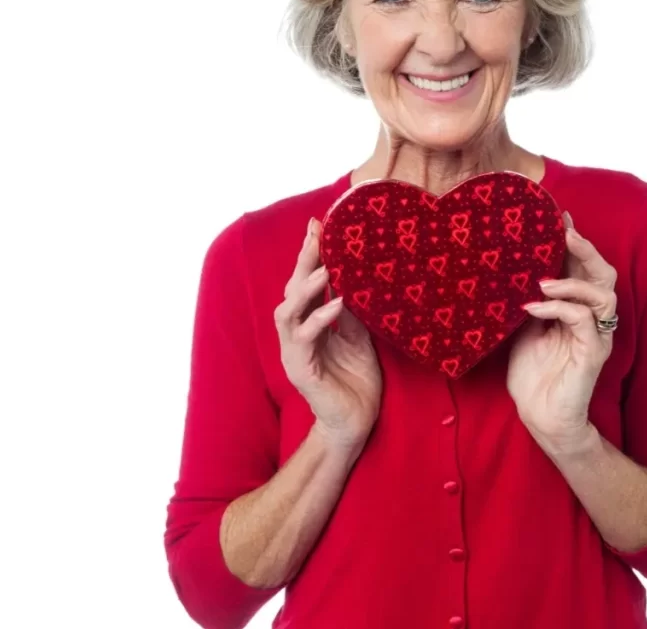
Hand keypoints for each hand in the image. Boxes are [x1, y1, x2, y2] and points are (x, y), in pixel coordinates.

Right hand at [275, 217, 381, 450]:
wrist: (356, 422)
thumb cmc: (356, 380)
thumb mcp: (359, 336)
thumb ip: (353, 309)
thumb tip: (358, 275)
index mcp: (309, 323)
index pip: (305, 282)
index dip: (310, 254)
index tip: (319, 224)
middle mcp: (296, 334)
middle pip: (291, 289)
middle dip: (304, 260)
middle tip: (317, 234)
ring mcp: (294, 352)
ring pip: (287, 311)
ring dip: (306, 288)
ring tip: (326, 268)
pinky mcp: (300, 370)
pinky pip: (304, 339)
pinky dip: (319, 318)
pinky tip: (337, 304)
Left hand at [507, 212, 617, 446]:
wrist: (540, 416)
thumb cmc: (533, 374)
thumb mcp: (523, 328)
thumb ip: (526, 300)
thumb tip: (511, 269)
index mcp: (577, 308)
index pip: (582, 268)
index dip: (573, 242)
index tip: (557, 217)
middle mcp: (592, 319)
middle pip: (604, 273)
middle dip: (585, 249)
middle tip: (564, 231)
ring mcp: (595, 336)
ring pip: (603, 293)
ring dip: (571, 281)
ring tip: (542, 279)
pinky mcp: (593, 353)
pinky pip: (583, 319)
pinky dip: (559, 308)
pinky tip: (533, 308)